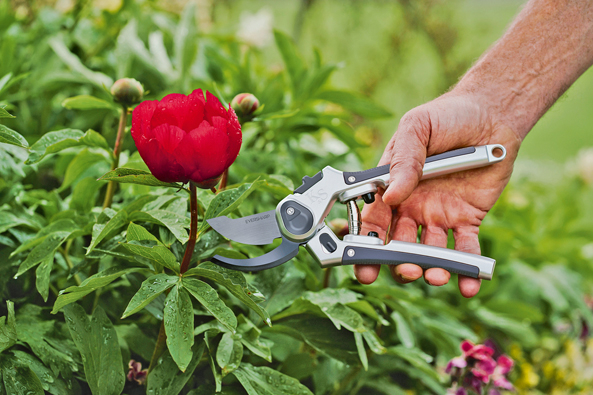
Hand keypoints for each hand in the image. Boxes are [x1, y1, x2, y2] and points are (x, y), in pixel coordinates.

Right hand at [354, 91, 521, 296]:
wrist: (492, 115)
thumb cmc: (448, 116)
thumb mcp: (418, 127)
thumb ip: (403, 160)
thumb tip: (391, 194)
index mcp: (391, 187)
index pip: (373, 219)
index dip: (366, 242)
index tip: (362, 262)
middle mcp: (411, 206)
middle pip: (398, 244)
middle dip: (397, 262)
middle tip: (405, 270)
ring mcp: (438, 216)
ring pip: (429, 252)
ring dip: (430, 269)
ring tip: (437, 275)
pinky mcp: (467, 220)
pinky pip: (465, 249)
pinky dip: (467, 269)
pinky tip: (468, 285)